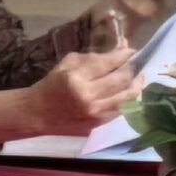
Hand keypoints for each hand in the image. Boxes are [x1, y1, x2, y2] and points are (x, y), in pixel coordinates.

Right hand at [19, 47, 140, 138]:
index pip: (108, 63)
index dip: (123, 55)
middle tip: (136, 63)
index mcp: (76, 78)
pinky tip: (129, 92)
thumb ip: (90, 58)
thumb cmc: (50, 86)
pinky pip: (122, 110)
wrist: (36, 113)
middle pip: (122, 79)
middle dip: (132, 68)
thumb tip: (116, 53)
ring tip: (139, 77)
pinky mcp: (99, 124)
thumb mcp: (65, 65)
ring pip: (128, 96)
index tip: (131, 51)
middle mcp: (88, 96)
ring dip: (137, 84)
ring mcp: (95, 112)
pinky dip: (129, 99)